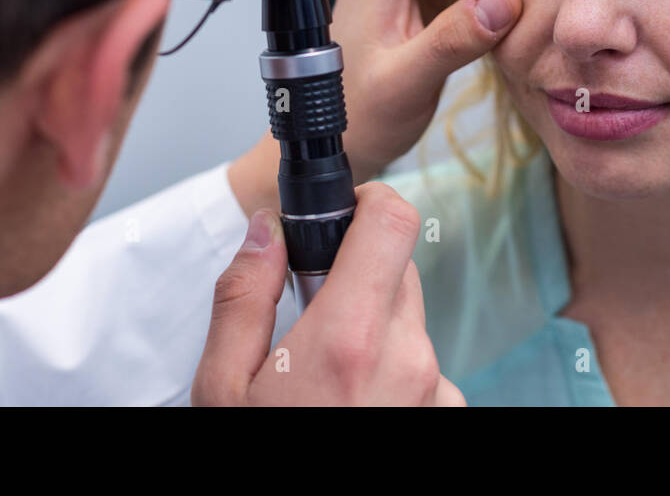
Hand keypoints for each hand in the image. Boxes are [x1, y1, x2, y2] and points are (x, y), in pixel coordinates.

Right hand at [192, 182, 464, 405]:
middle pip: (398, 270)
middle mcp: (407, 359)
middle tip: (308, 315)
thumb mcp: (221, 390)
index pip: (394, 221)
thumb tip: (264, 232)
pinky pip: (424, 370)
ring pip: (409, 322)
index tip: (343, 212)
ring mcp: (435, 393)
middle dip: (355, 277)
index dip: (368, 202)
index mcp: (347, 338)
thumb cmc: (255, 467)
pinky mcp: (447, 419)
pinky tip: (352, 410)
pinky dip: (393, 375)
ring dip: (373, 332)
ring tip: (324, 384)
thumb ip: (244, 298)